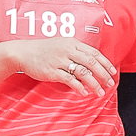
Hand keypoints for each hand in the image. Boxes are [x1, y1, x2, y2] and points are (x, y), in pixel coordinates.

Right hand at [0, 37, 117, 97]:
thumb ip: (75, 52)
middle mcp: (67, 50)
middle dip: (103, 74)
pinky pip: (69, 80)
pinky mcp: (52, 71)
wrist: (22, 52)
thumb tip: (91, 63)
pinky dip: (79, 87)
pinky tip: (84, 93)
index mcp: (72, 43)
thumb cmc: (42, 50)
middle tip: (110, 84)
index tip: (113, 72)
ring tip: (100, 92)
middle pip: (91, 62)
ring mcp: (59, 60)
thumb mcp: (61, 45)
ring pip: (82, 72)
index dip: (105, 63)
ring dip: (93, 83)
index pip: (94, 52)